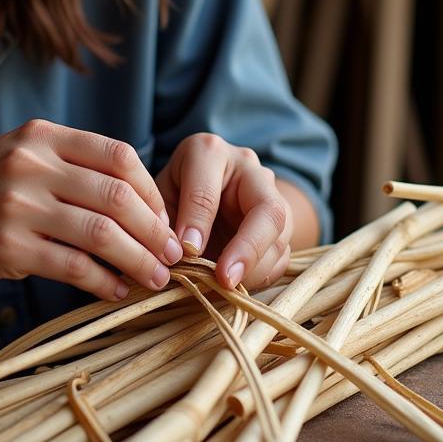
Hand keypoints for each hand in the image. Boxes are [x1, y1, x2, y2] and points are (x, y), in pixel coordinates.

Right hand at [0, 119, 182, 300]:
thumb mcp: (18, 154)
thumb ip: (70, 164)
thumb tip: (135, 198)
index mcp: (42, 137)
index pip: (119, 156)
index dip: (152, 190)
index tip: (163, 217)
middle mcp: (32, 164)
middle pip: (118, 195)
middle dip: (155, 230)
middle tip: (173, 255)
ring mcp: (19, 206)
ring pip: (102, 233)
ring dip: (138, 260)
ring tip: (155, 278)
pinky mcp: (8, 248)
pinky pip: (72, 267)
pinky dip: (102, 282)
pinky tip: (114, 290)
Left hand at [154, 134, 292, 290]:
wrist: (200, 188)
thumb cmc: (174, 190)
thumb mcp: (160, 196)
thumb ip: (163, 218)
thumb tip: (175, 254)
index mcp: (209, 152)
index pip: (207, 191)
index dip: (197, 224)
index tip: (186, 252)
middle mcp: (249, 169)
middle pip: (268, 210)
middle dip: (248, 249)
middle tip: (226, 280)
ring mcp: (272, 196)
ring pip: (280, 237)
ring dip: (254, 269)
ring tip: (224, 288)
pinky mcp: (282, 226)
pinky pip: (281, 256)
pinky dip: (260, 276)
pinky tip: (236, 285)